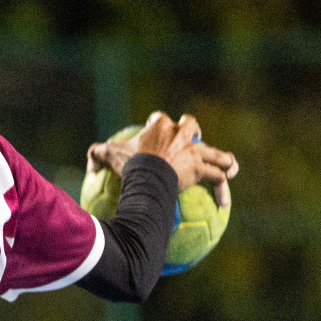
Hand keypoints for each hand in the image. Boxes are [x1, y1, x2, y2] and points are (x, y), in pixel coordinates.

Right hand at [90, 111, 237, 195]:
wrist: (147, 173)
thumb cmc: (129, 164)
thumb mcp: (108, 154)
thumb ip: (97, 154)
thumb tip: (91, 165)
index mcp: (159, 126)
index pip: (159, 119)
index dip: (158, 123)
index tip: (156, 128)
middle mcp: (179, 134)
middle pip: (191, 125)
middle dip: (194, 131)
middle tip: (193, 139)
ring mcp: (193, 150)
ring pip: (213, 153)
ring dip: (222, 160)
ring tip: (229, 168)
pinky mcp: (200, 167)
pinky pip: (216, 177)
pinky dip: (221, 188)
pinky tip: (224, 202)